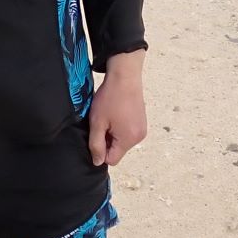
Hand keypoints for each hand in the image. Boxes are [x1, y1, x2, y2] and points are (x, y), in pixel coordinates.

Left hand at [87, 51, 146, 166]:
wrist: (125, 76)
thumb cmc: (110, 97)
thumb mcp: (97, 122)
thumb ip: (96, 144)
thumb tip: (97, 162)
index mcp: (128, 140)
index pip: (112, 159)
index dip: (100, 150)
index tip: (96, 134)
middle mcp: (139, 137)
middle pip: (118, 150)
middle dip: (107, 140)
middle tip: (101, 122)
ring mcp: (142, 129)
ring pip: (122, 141)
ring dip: (113, 132)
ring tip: (108, 116)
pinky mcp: (142, 121)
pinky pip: (128, 132)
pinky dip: (120, 126)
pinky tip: (115, 113)